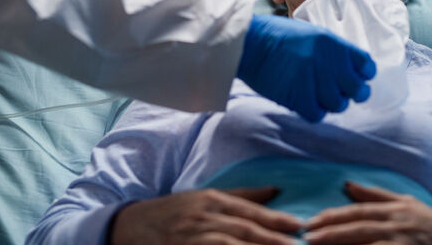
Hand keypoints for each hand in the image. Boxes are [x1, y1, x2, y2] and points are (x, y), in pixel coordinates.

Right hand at [110, 187, 302, 244]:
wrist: (132, 226)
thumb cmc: (175, 211)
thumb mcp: (205, 197)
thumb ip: (242, 196)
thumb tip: (276, 191)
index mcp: (211, 200)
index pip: (249, 212)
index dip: (275, 219)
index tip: (299, 226)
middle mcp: (203, 218)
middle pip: (244, 231)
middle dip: (273, 240)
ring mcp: (193, 238)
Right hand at [237, 14, 375, 122]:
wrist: (249, 43)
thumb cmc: (277, 35)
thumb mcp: (311, 34)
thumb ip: (332, 50)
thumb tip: (347, 68)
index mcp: (334, 44)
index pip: (367, 65)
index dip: (362, 74)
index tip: (355, 77)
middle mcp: (329, 63)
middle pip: (358, 89)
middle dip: (352, 93)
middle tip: (340, 92)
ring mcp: (315, 81)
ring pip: (339, 105)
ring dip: (331, 103)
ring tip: (318, 97)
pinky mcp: (299, 98)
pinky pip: (318, 114)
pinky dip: (313, 112)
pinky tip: (305, 103)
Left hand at [303, 182, 431, 244]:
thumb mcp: (408, 204)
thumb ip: (376, 195)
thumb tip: (346, 184)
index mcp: (396, 210)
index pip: (357, 212)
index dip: (332, 217)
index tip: (310, 223)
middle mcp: (399, 225)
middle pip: (358, 229)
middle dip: (331, 233)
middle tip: (308, 237)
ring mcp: (404, 244)